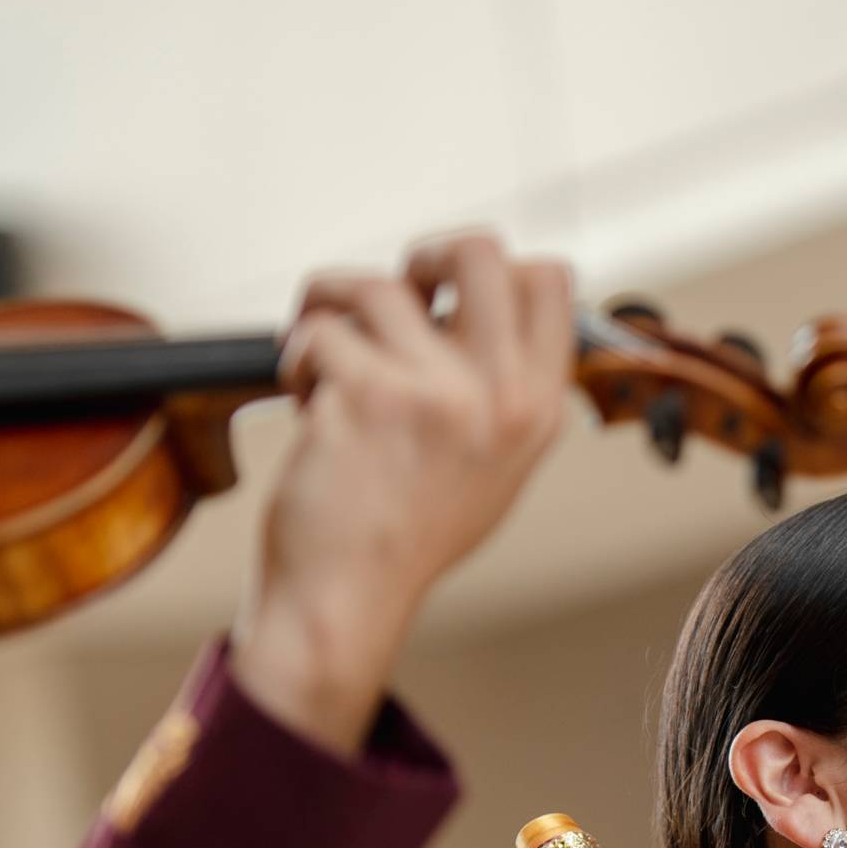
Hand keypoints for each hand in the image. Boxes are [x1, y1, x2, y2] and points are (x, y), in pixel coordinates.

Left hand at [232, 230, 574, 752]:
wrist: (347, 598)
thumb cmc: (405, 534)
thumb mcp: (491, 464)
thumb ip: (494, 387)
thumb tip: (462, 299)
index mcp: (538, 410)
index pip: (550, 281)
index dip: (493, 268)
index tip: (450, 296)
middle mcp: (500, 396)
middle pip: (477, 249)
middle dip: (422, 255)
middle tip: (391, 297)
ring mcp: (436, 391)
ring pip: (373, 286)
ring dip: (331, 315)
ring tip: (324, 369)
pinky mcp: (366, 391)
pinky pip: (318, 330)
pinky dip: (297, 361)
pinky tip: (306, 408)